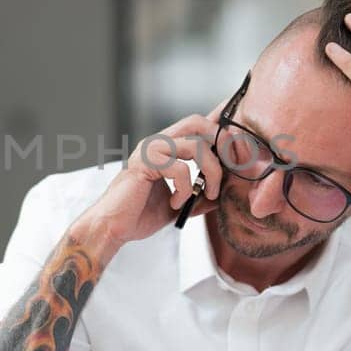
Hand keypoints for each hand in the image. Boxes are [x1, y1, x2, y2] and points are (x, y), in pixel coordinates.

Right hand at [79, 104, 226, 248]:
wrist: (112, 227)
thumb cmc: (139, 215)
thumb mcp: (181, 203)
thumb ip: (201, 194)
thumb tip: (226, 191)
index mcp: (165, 148)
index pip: (197, 125)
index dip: (219, 129)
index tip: (238, 150)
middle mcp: (157, 143)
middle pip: (198, 122)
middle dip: (221, 142)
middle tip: (231, 167)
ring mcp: (150, 150)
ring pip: (196, 146)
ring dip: (211, 173)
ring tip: (208, 194)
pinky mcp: (145, 163)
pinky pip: (181, 169)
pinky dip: (186, 190)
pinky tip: (177, 204)